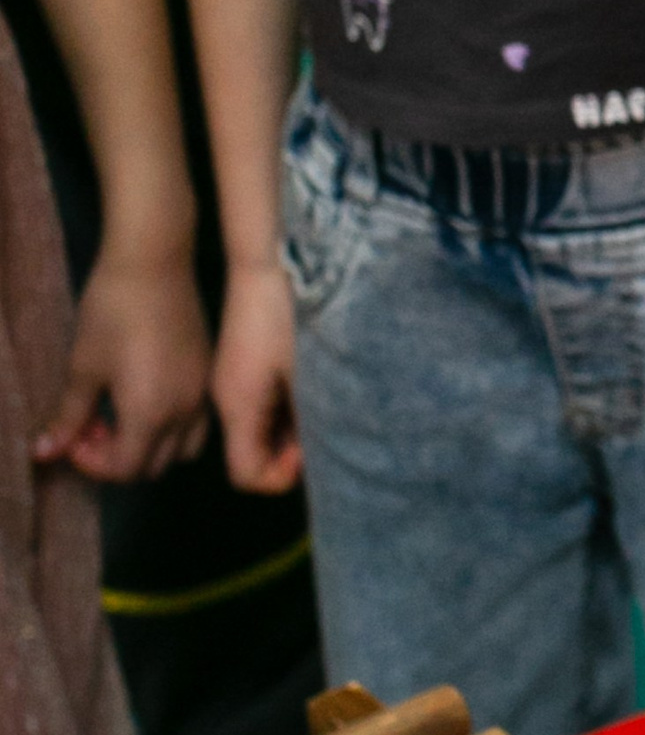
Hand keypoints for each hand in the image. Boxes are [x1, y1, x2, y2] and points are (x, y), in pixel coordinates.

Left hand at [34, 242, 210, 482]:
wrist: (153, 265)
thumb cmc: (111, 314)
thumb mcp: (83, 367)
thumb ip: (68, 417)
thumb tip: (43, 452)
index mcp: (150, 415)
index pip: (124, 468)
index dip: (91, 463)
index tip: (72, 436)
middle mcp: (183, 413)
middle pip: (152, 466)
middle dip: (117, 457)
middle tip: (91, 425)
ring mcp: (201, 396)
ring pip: (180, 449)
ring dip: (149, 446)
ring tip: (123, 416)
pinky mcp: (208, 376)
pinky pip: (195, 424)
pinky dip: (171, 428)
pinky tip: (148, 396)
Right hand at [211, 262, 302, 493]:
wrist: (270, 257)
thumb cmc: (293, 314)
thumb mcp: (310, 375)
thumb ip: (311, 424)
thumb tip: (318, 457)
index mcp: (238, 406)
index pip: (247, 475)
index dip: (281, 476)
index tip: (311, 451)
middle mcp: (227, 399)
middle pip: (253, 454)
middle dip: (291, 454)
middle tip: (327, 429)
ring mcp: (232, 379)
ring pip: (260, 429)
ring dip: (293, 430)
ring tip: (325, 406)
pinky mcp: (243, 363)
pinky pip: (261, 403)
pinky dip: (287, 408)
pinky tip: (314, 386)